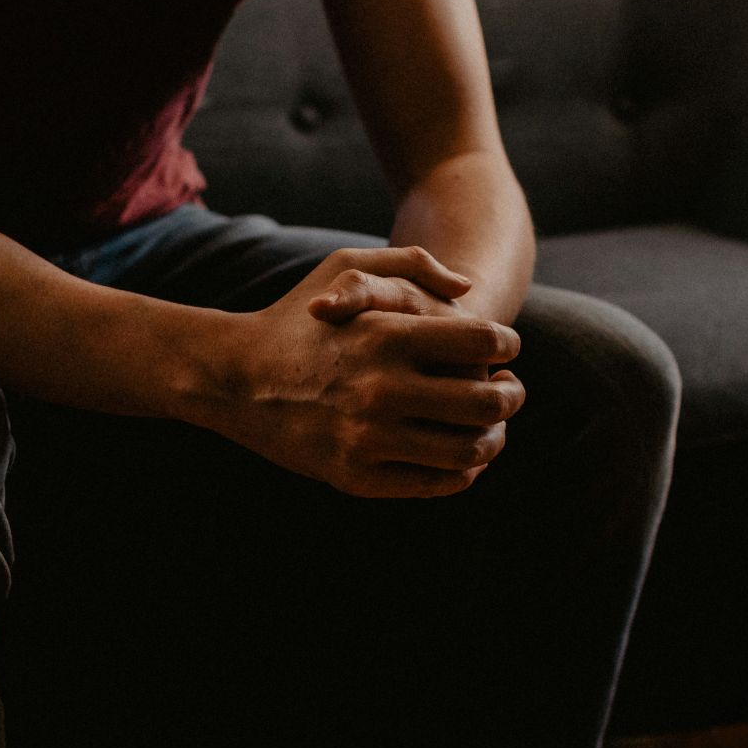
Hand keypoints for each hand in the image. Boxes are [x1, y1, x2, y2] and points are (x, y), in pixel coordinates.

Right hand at [199, 247, 524, 498]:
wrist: (234, 377)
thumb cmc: (297, 316)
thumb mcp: (345, 265)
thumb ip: (411, 264)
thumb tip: (468, 289)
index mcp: (385, 334)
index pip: (482, 344)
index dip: (508, 346)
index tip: (507, 351)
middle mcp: (380, 389)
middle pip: (486, 402)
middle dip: (512, 396)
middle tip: (511, 391)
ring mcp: (368, 439)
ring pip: (468, 451)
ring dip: (495, 439)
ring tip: (493, 428)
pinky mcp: (356, 477)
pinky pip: (435, 483)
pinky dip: (463, 473)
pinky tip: (463, 457)